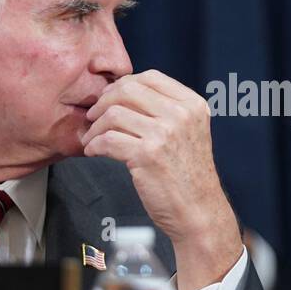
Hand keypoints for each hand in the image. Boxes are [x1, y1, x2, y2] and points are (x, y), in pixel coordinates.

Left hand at [80, 70, 241, 289]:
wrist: (198, 212)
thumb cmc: (188, 176)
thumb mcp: (188, 132)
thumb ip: (166, 110)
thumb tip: (124, 93)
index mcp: (192, 105)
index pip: (150, 77)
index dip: (123, 84)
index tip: (110, 99)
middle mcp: (180, 115)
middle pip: (128, 90)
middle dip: (103, 101)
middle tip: (93, 117)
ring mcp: (164, 134)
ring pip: (113, 114)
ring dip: (95, 127)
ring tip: (92, 139)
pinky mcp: (147, 155)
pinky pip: (107, 139)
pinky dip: (94, 145)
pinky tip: (94, 152)